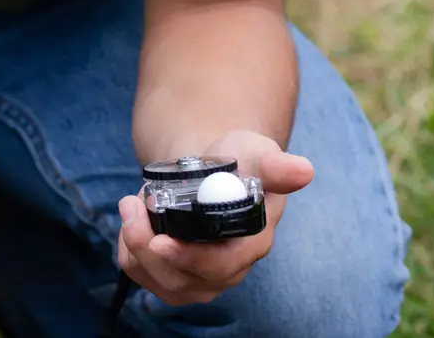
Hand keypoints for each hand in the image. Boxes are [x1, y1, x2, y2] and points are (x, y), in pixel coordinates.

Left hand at [114, 130, 314, 305]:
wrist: (214, 171)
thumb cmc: (241, 161)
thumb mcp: (259, 154)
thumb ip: (277, 165)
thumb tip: (304, 171)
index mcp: (252, 244)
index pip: (221, 266)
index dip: (190, 259)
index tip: (159, 241)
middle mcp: (227, 270)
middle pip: (183, 280)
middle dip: (148, 248)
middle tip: (130, 206)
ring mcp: (199, 278)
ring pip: (158, 281)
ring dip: (134, 245)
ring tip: (131, 202)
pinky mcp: (174, 277)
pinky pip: (142, 275)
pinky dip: (129, 248)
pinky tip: (134, 218)